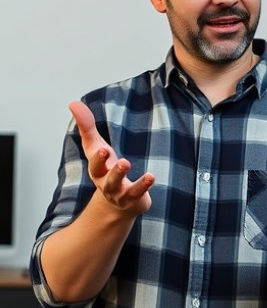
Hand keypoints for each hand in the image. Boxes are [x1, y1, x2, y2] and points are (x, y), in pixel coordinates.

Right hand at [69, 101, 153, 217]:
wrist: (117, 204)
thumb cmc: (106, 170)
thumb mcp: (98, 148)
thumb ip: (87, 127)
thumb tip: (73, 103)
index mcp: (96, 168)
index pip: (92, 159)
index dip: (95, 153)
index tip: (99, 144)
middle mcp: (104, 181)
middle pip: (100, 173)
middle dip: (101, 162)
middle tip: (104, 150)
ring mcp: (118, 192)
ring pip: (116, 184)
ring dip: (119, 174)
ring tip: (126, 162)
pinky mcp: (133, 199)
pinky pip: (137, 193)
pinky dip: (143, 185)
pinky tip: (151, 176)